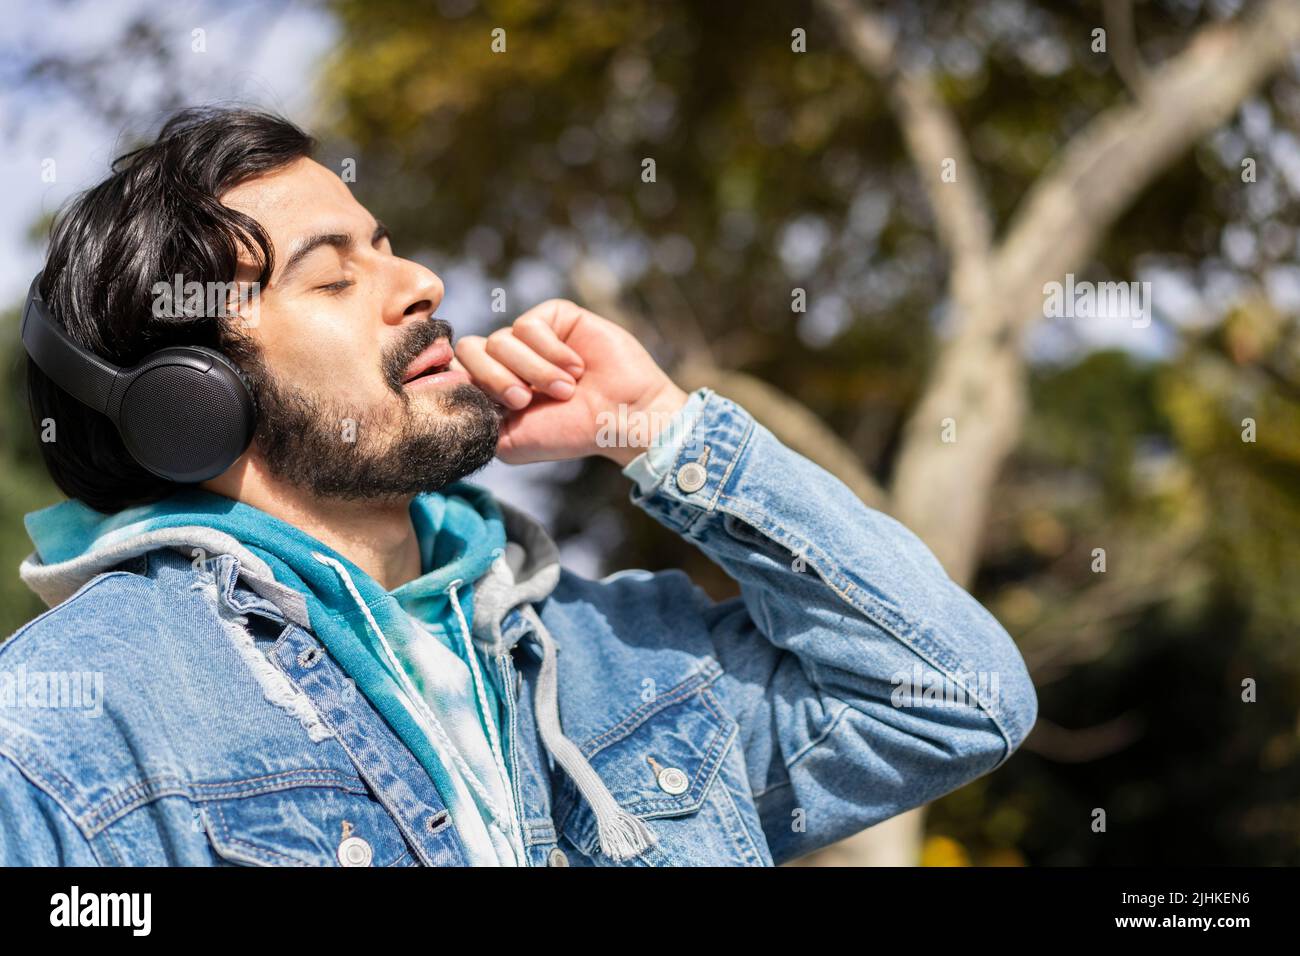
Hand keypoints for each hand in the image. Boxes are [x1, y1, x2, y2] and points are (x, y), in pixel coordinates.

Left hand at [451, 299, 688, 466]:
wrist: (621, 418)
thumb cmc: (571, 434)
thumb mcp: (511, 442)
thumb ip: (475, 419)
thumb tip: (448, 390)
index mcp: (494, 387)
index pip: (457, 370)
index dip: (474, 385)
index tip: (506, 409)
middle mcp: (508, 360)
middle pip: (471, 350)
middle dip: (496, 378)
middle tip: (526, 400)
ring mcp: (531, 337)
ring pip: (501, 340)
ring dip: (534, 371)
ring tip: (566, 389)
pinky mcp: (555, 317)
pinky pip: (530, 325)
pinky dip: (550, 351)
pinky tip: (575, 367)